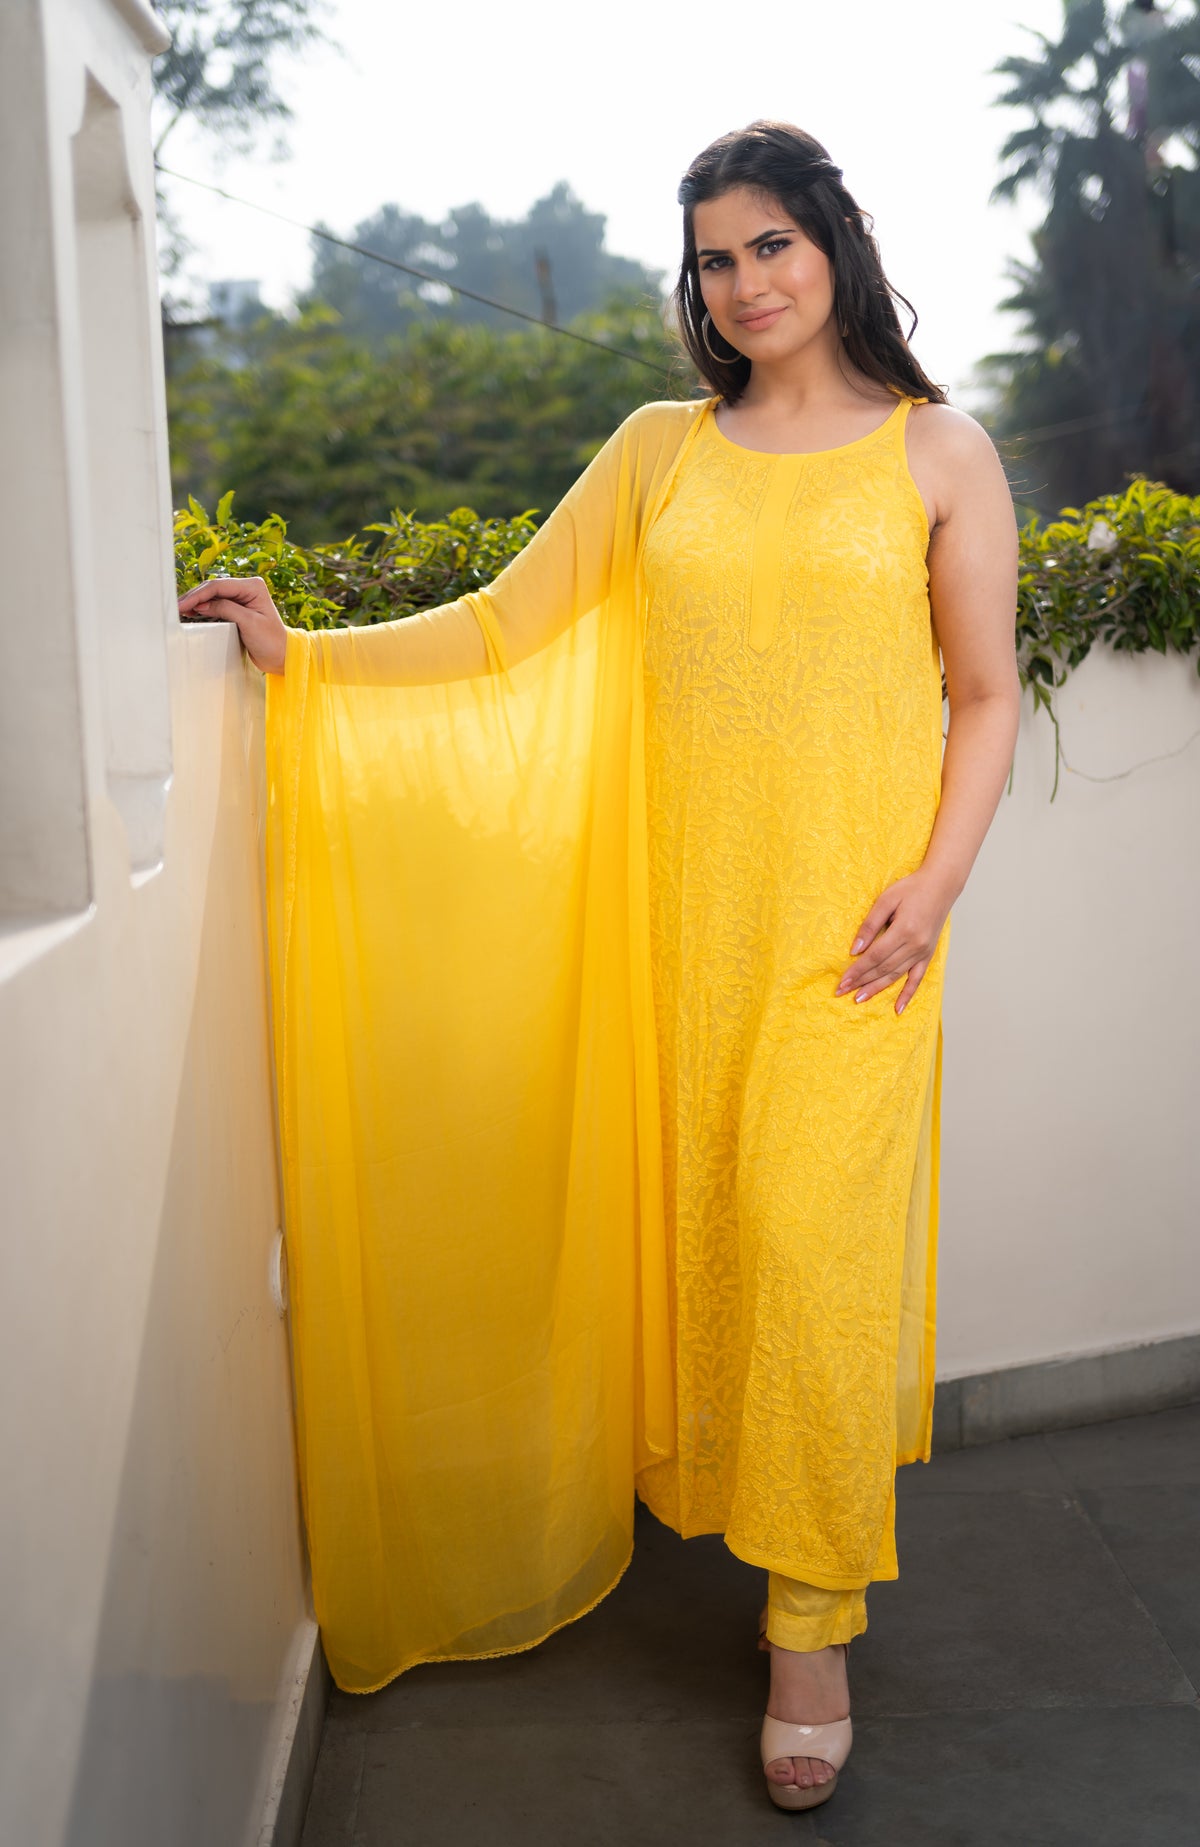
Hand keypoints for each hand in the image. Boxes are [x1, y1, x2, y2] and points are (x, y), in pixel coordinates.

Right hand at [177, 575, 287, 674]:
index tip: (183, 605)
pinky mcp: (236, 609)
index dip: (199, 594)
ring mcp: (241, 598)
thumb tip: (202, 604)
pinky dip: (203, 608)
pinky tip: (191, 613)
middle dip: (194, 597)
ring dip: (196, 602)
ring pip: (212, 595)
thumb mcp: (249, 623)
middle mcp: (247, 588)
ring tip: (180, 610)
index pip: (219, 586)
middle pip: (213, 588)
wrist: (281, 656)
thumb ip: (226, 609)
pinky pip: (215, 604)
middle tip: (176, 608)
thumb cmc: (272, 641)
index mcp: (253, 586)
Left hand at [834, 870, 953, 1014]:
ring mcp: (923, 951)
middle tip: (842, 992)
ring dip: (877, 989)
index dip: (857, 970)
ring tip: (859, 998)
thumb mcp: (886, 900)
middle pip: (883, 969)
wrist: (941, 885)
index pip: (875, 956)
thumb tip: (855, 950)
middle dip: (861, 982)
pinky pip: (917, 978)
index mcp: (904, 930)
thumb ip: (870, 925)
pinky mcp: (928, 954)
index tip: (842, 981)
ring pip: (896, 975)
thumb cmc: (911, 889)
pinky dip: (908, 994)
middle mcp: (915, 945)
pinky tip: (898, 1008)